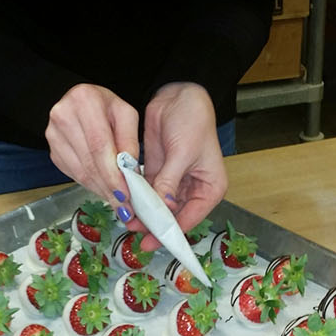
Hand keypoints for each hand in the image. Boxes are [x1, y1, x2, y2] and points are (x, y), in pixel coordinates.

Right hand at [45, 83, 139, 203]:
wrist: (83, 102)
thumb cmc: (105, 106)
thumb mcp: (125, 114)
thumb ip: (130, 141)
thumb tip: (129, 172)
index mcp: (84, 101)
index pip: (99, 145)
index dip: (112, 173)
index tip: (125, 192)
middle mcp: (64, 116)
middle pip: (88, 162)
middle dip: (109, 187)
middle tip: (125, 204)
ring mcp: (53, 135)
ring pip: (80, 172)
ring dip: (100, 190)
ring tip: (117, 200)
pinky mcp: (53, 151)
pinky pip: (73, 174)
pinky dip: (91, 185)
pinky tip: (103, 188)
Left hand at [140, 82, 227, 247]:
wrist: (178, 94)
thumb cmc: (193, 120)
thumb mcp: (182, 153)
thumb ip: (169, 182)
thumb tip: (160, 208)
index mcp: (210, 188)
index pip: (190, 218)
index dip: (171, 231)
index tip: (153, 241)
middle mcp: (193, 189)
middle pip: (173, 216)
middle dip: (154, 224)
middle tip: (134, 232)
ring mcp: (174, 183)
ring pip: (158, 207)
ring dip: (143, 213)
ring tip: (126, 220)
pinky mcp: (158, 173)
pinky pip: (147, 192)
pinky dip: (137, 199)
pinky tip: (125, 204)